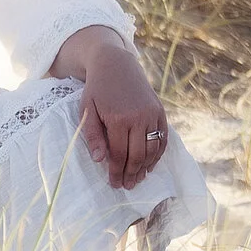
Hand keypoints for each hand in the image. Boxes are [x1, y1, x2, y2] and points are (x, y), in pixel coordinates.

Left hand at [70, 40, 168, 192]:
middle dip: (131, 174)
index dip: (116, 171)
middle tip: (126, 186)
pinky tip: (150, 164)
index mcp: (118, 118)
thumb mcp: (87, 110)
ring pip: (153, 149)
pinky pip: (163, 138)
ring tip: (138, 178)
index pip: (119, 154)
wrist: (116, 64)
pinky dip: (158, 154)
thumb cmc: (97, 89)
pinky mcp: (160, 111)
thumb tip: (99, 160)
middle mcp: (139, 117)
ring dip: (146, 167)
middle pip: (138, 155)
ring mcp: (152, 114)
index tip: (114, 183)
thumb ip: (93, 135)